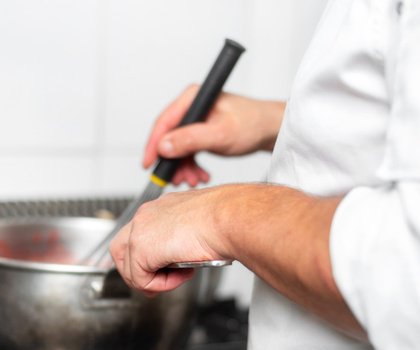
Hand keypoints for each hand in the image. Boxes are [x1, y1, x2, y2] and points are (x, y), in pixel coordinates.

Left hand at [109, 188, 228, 295]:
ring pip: (130, 268)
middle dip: (134, 273)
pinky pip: (141, 279)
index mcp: (159, 208)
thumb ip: (183, 239)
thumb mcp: (200, 226)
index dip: (143, 257)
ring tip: (179, 277)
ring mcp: (139, 231)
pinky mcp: (141, 249)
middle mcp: (146, 216)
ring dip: (153, 280)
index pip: (137, 233)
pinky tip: (182, 275)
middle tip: (153, 286)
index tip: (157, 270)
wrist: (228, 218)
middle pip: (121, 249)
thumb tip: (183, 256)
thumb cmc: (225, 220)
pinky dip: (162, 285)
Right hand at [143, 84, 285, 186]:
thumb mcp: (221, 134)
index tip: (148, 164)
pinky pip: (188, 152)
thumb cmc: (253, 124)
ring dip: (183, 167)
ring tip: (192, 181)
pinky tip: (201, 176)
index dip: (154, 145)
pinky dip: (192, 166)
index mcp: (194, 98)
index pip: (164, 122)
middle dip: (171, 161)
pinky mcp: (201, 132)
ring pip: (178, 148)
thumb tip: (164, 146)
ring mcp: (196, 120)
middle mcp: (192, 107)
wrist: (271, 130)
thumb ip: (191, 139)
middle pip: (169, 136)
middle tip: (176, 180)